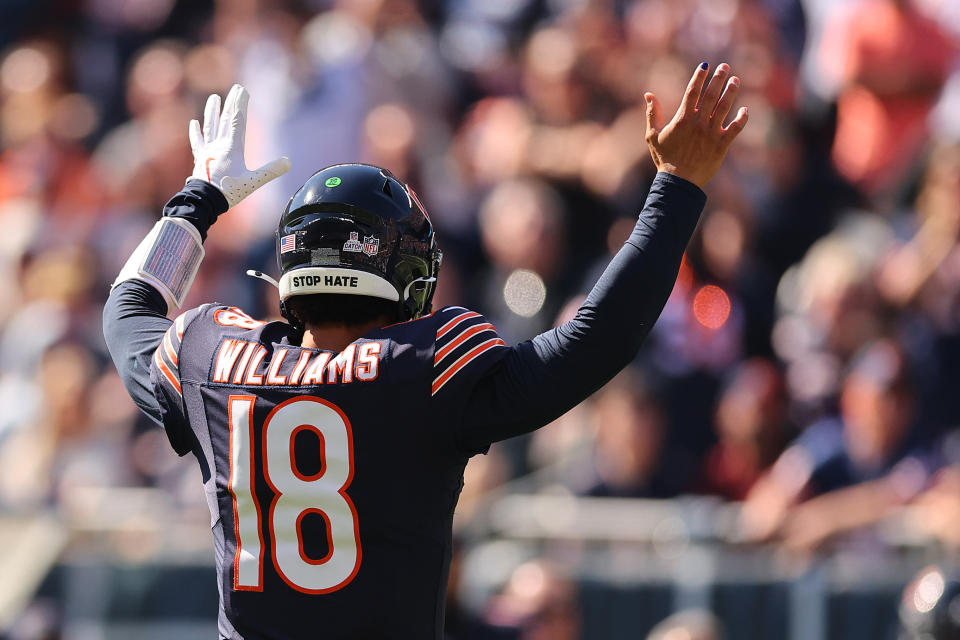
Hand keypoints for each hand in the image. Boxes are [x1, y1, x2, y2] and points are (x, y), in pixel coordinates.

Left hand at [189, 84, 290, 207]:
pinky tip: (194, 123)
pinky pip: (198, 142)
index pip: (238, 120)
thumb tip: (288, 162)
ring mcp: (208, 151)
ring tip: (213, 98)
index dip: (241, 103)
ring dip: (212, 112)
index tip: (243, 90)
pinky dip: (196, 132)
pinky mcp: (200, 159)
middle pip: (226, 119)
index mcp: (233, 147)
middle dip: (231, 103)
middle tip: (235, 88)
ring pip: (210, 126)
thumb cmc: (229, 191)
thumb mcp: (254, 182)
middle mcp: (219, 145)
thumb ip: (271, 171)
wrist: (204, 200)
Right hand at [644, 62, 747, 187]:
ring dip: (731, 92)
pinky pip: (736, 128)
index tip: (706, 65)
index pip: (692, 91)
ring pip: (725, 107)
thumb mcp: (652, 136)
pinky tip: (745, 109)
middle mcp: (699, 123)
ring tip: (736, 80)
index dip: (699, 76)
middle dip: (718, 79)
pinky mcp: (721, 145)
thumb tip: (648, 95)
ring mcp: (711, 133)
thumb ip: (652, 114)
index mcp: (683, 119)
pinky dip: (742, 118)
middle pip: (711, 95)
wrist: (678, 183)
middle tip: (725, 67)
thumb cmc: (664, 159)